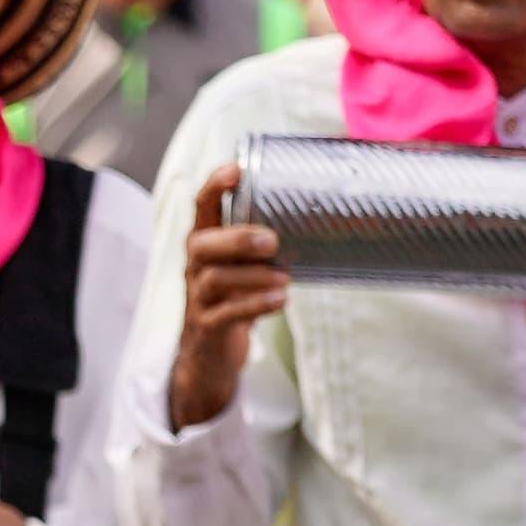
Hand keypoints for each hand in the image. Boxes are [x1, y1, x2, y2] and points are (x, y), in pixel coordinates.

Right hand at [171, 166, 288, 430]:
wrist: (210, 356)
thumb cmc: (237, 298)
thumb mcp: (245, 266)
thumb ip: (268, 242)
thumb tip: (330, 212)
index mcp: (205, 242)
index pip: (201, 206)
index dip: (214, 186)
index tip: (237, 169)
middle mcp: (195, 266)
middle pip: (201, 243)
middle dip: (237, 238)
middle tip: (273, 241)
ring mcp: (198, 297)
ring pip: (214, 279)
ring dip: (252, 276)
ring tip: (284, 278)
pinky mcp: (208, 326)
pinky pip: (226, 315)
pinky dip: (255, 306)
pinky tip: (280, 302)